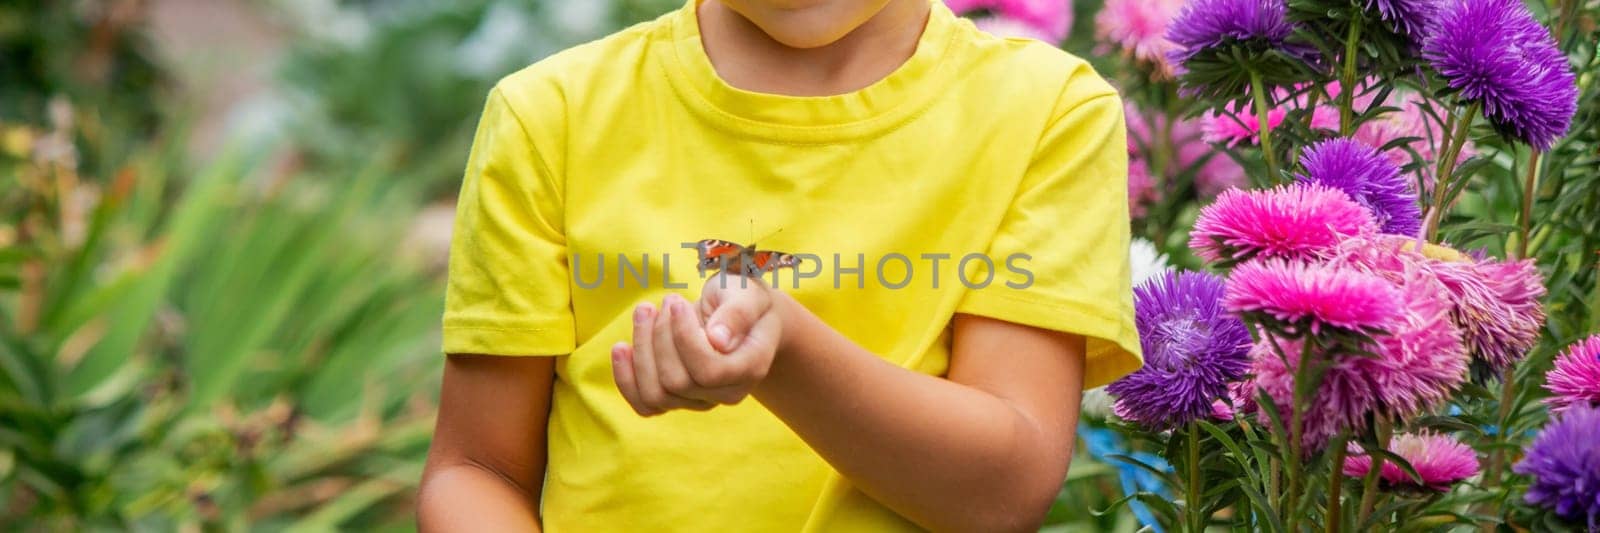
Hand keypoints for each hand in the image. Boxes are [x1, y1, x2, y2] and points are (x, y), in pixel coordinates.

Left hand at [610, 273, 783, 415]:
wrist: (740, 314)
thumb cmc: (743, 298)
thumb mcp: (746, 293)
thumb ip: (737, 313)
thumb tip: (717, 341)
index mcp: (750, 367)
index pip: (710, 371)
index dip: (683, 338)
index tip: (676, 302)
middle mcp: (728, 392)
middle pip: (677, 382)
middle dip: (660, 336)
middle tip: (666, 301)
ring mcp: (701, 400)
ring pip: (656, 394)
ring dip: (641, 349)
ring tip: (645, 312)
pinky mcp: (678, 399)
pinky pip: (645, 405)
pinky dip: (626, 378)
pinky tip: (621, 347)